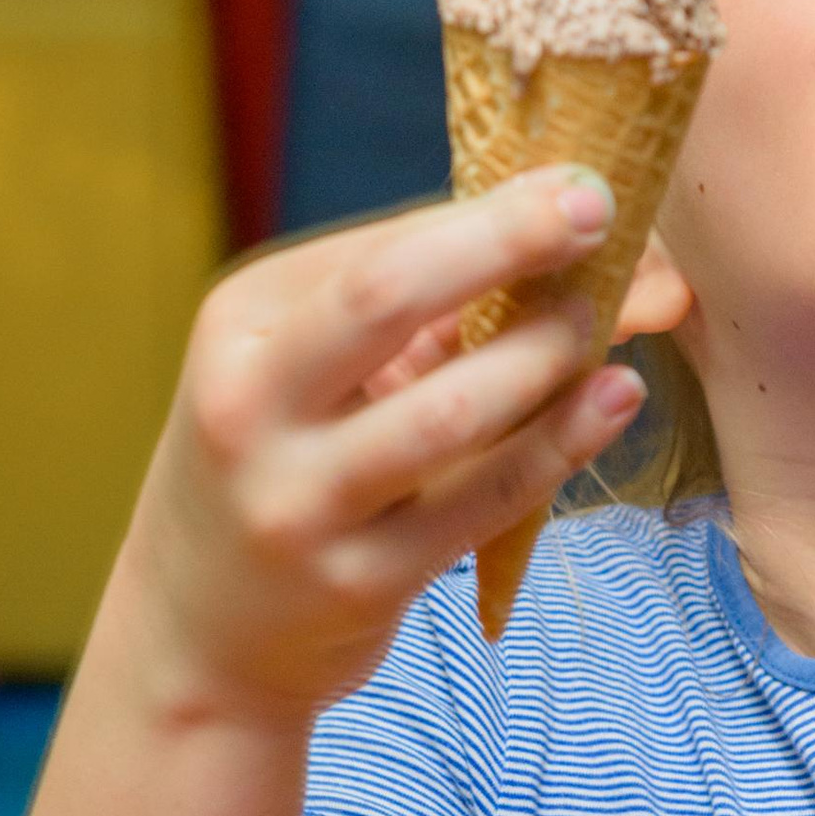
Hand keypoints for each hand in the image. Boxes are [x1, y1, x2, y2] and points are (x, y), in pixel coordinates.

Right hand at [124, 170, 643, 726]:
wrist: (200, 631)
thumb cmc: (287, 465)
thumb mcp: (319, 376)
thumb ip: (443, 314)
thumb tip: (611, 255)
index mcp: (241, 325)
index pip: (380, 248)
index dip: (491, 212)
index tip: (582, 183)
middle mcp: (251, 405)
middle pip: (386, 297)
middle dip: (503, 242)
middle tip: (599, 212)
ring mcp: (300, 501)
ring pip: (446, 412)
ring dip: (542, 357)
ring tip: (606, 322)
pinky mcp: (356, 582)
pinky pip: (479, 504)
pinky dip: (558, 445)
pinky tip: (614, 400)